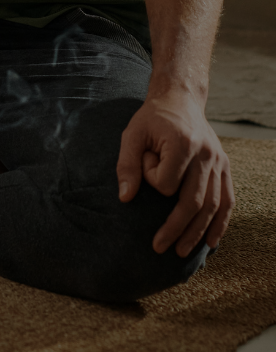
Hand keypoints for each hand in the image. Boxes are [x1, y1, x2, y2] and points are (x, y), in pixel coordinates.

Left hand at [116, 88, 234, 256]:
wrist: (180, 99)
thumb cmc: (152, 118)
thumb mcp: (132, 134)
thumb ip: (127, 164)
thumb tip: (125, 197)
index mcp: (183, 143)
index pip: (167, 181)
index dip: (152, 180)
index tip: (145, 166)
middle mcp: (206, 154)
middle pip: (194, 201)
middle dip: (176, 228)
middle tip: (159, 247)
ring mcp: (218, 162)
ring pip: (213, 205)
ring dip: (198, 232)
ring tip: (181, 251)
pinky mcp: (224, 167)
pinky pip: (227, 200)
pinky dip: (220, 223)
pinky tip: (211, 241)